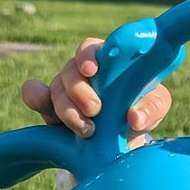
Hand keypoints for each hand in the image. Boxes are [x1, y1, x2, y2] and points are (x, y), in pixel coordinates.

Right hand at [21, 38, 171, 145]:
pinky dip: (35, 98)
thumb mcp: (154, 108)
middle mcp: (82, 72)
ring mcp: (65, 90)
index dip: (88, 56)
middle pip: (70, 71)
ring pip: (56, 92)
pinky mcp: (51, 109)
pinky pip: (35, 97)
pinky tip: (39, 101)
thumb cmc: (141, 111)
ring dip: (69, 111)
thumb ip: (151, 109)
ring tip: (88, 131)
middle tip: (95, 110)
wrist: (124, 140)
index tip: (91, 70)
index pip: (91, 49)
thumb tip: (134, 118)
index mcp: (107, 62)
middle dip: (79, 91)